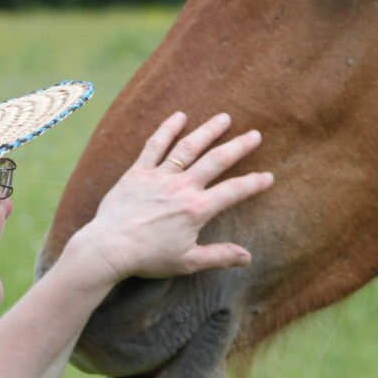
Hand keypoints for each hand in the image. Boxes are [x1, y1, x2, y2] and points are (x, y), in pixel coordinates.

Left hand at [76, 112, 272, 283]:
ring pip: (188, 147)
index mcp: (197, 209)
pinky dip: (167, 130)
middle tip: (255, 134)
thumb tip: (247, 257)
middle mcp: (182, 187)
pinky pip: (154, 146)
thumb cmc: (148, 258)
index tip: (269, 176)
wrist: (108, 248)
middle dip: (238, 147)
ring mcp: (159, 176)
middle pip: (216, 161)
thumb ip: (219, 256)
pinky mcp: (138, 172)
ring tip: (224, 118)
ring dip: (208, 131)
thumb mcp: (188, 262)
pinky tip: (179, 116)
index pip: (233, 191)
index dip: (253, 183)